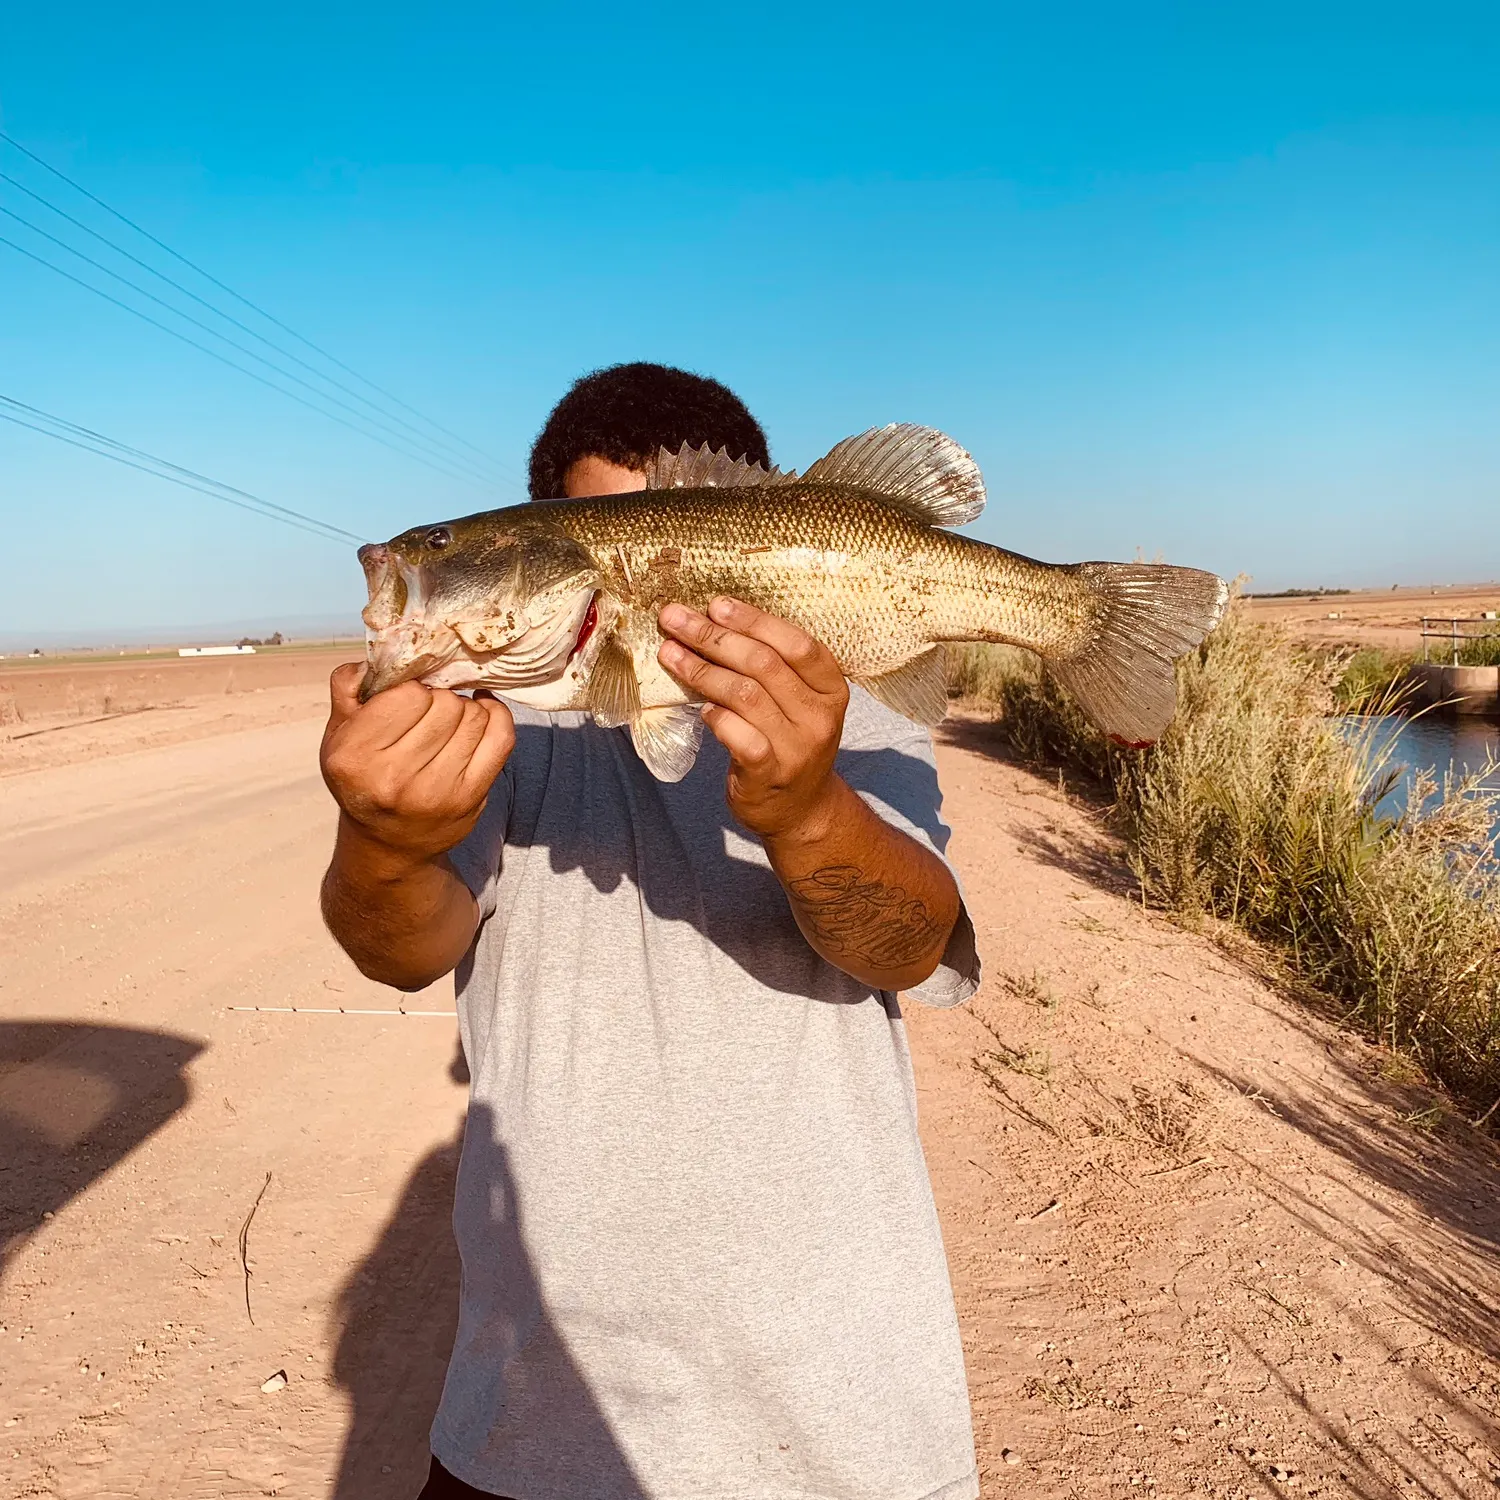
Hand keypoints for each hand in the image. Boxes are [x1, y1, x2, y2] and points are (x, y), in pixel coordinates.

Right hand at [320, 663, 514, 863]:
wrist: (388, 845)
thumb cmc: (363, 778)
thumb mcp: (338, 734)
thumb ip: (349, 688)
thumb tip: (380, 653)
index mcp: (354, 756)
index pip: (407, 694)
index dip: (412, 690)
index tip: (407, 702)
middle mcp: (392, 777)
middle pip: (444, 704)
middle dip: (439, 700)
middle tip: (429, 714)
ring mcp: (436, 792)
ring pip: (474, 716)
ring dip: (465, 710)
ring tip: (448, 722)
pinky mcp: (470, 799)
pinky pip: (501, 737)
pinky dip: (496, 716)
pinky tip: (483, 712)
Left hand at [658, 597, 848, 838]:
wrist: (801, 809)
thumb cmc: (789, 742)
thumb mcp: (798, 702)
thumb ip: (772, 667)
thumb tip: (715, 620)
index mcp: (832, 689)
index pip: (797, 644)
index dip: (754, 620)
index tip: (715, 604)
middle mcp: (820, 716)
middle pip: (764, 664)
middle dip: (713, 637)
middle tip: (675, 619)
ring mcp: (797, 747)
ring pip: (744, 695)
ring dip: (701, 670)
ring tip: (670, 654)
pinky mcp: (770, 773)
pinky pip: (736, 734)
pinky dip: (714, 716)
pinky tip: (700, 708)